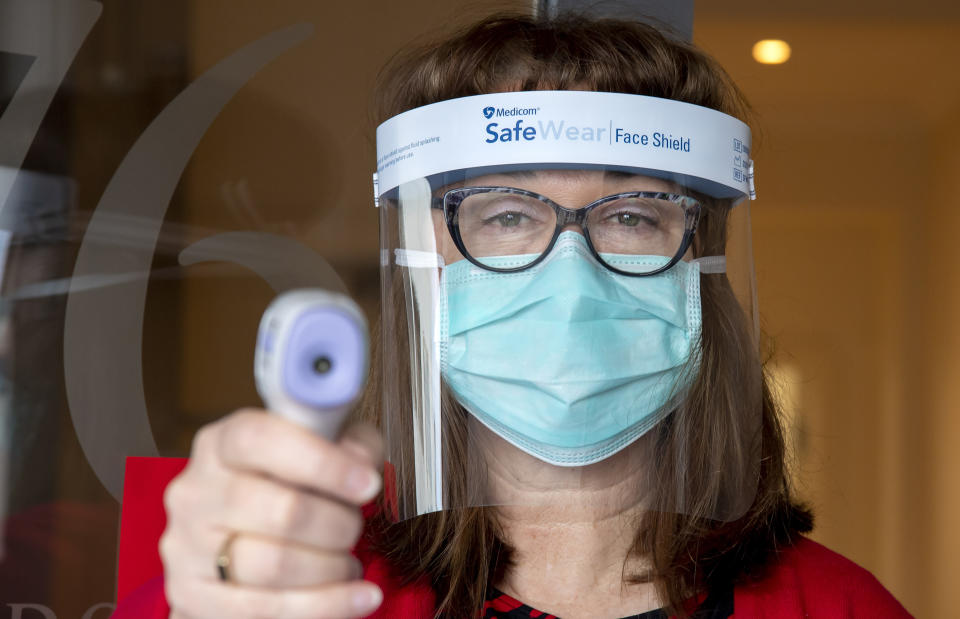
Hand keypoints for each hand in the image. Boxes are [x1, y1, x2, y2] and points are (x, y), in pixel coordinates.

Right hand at [160, 409, 383, 618]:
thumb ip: (349, 443)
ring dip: (332, 568)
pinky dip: (326, 606)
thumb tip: (363, 470)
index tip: (368, 484)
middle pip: (280, 511)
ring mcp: (187, 547)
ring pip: (275, 565)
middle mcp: (196, 492)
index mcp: (221, 444)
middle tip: (356, 528)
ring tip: (350, 564)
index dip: (321, 462)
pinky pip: (265, 610)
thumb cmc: (289, 482)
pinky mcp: (193, 596)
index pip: (261, 440)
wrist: (239, 532)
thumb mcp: (321, 445)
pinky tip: (360, 598)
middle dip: (338, 524)